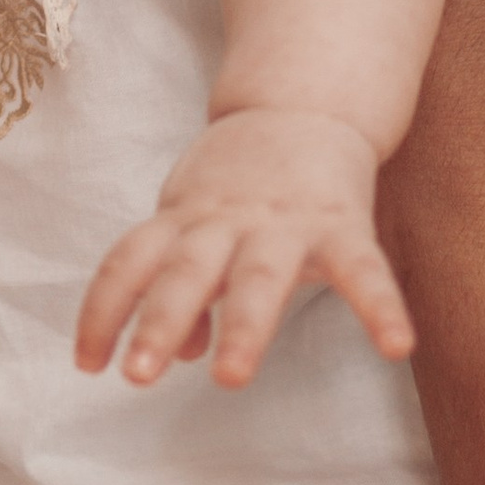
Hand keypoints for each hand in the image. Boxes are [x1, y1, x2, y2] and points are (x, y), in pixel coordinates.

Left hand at [75, 104, 416, 388]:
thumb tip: (180, 351)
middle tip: (137, 376)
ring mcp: (283, 221)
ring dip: (241, 327)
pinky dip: (380, 308)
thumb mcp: (196, 224)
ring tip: (228, 378)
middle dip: (160, 322)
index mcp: (182, 219)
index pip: (128, 262)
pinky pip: (361, 271)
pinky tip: (397, 347)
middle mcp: (225, 220)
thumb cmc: (239, 184)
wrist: (303, 105)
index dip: (102, 312)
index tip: (86, 364)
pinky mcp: (341, 223)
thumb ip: (184, 287)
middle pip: (185, 270)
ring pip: (258, 276)